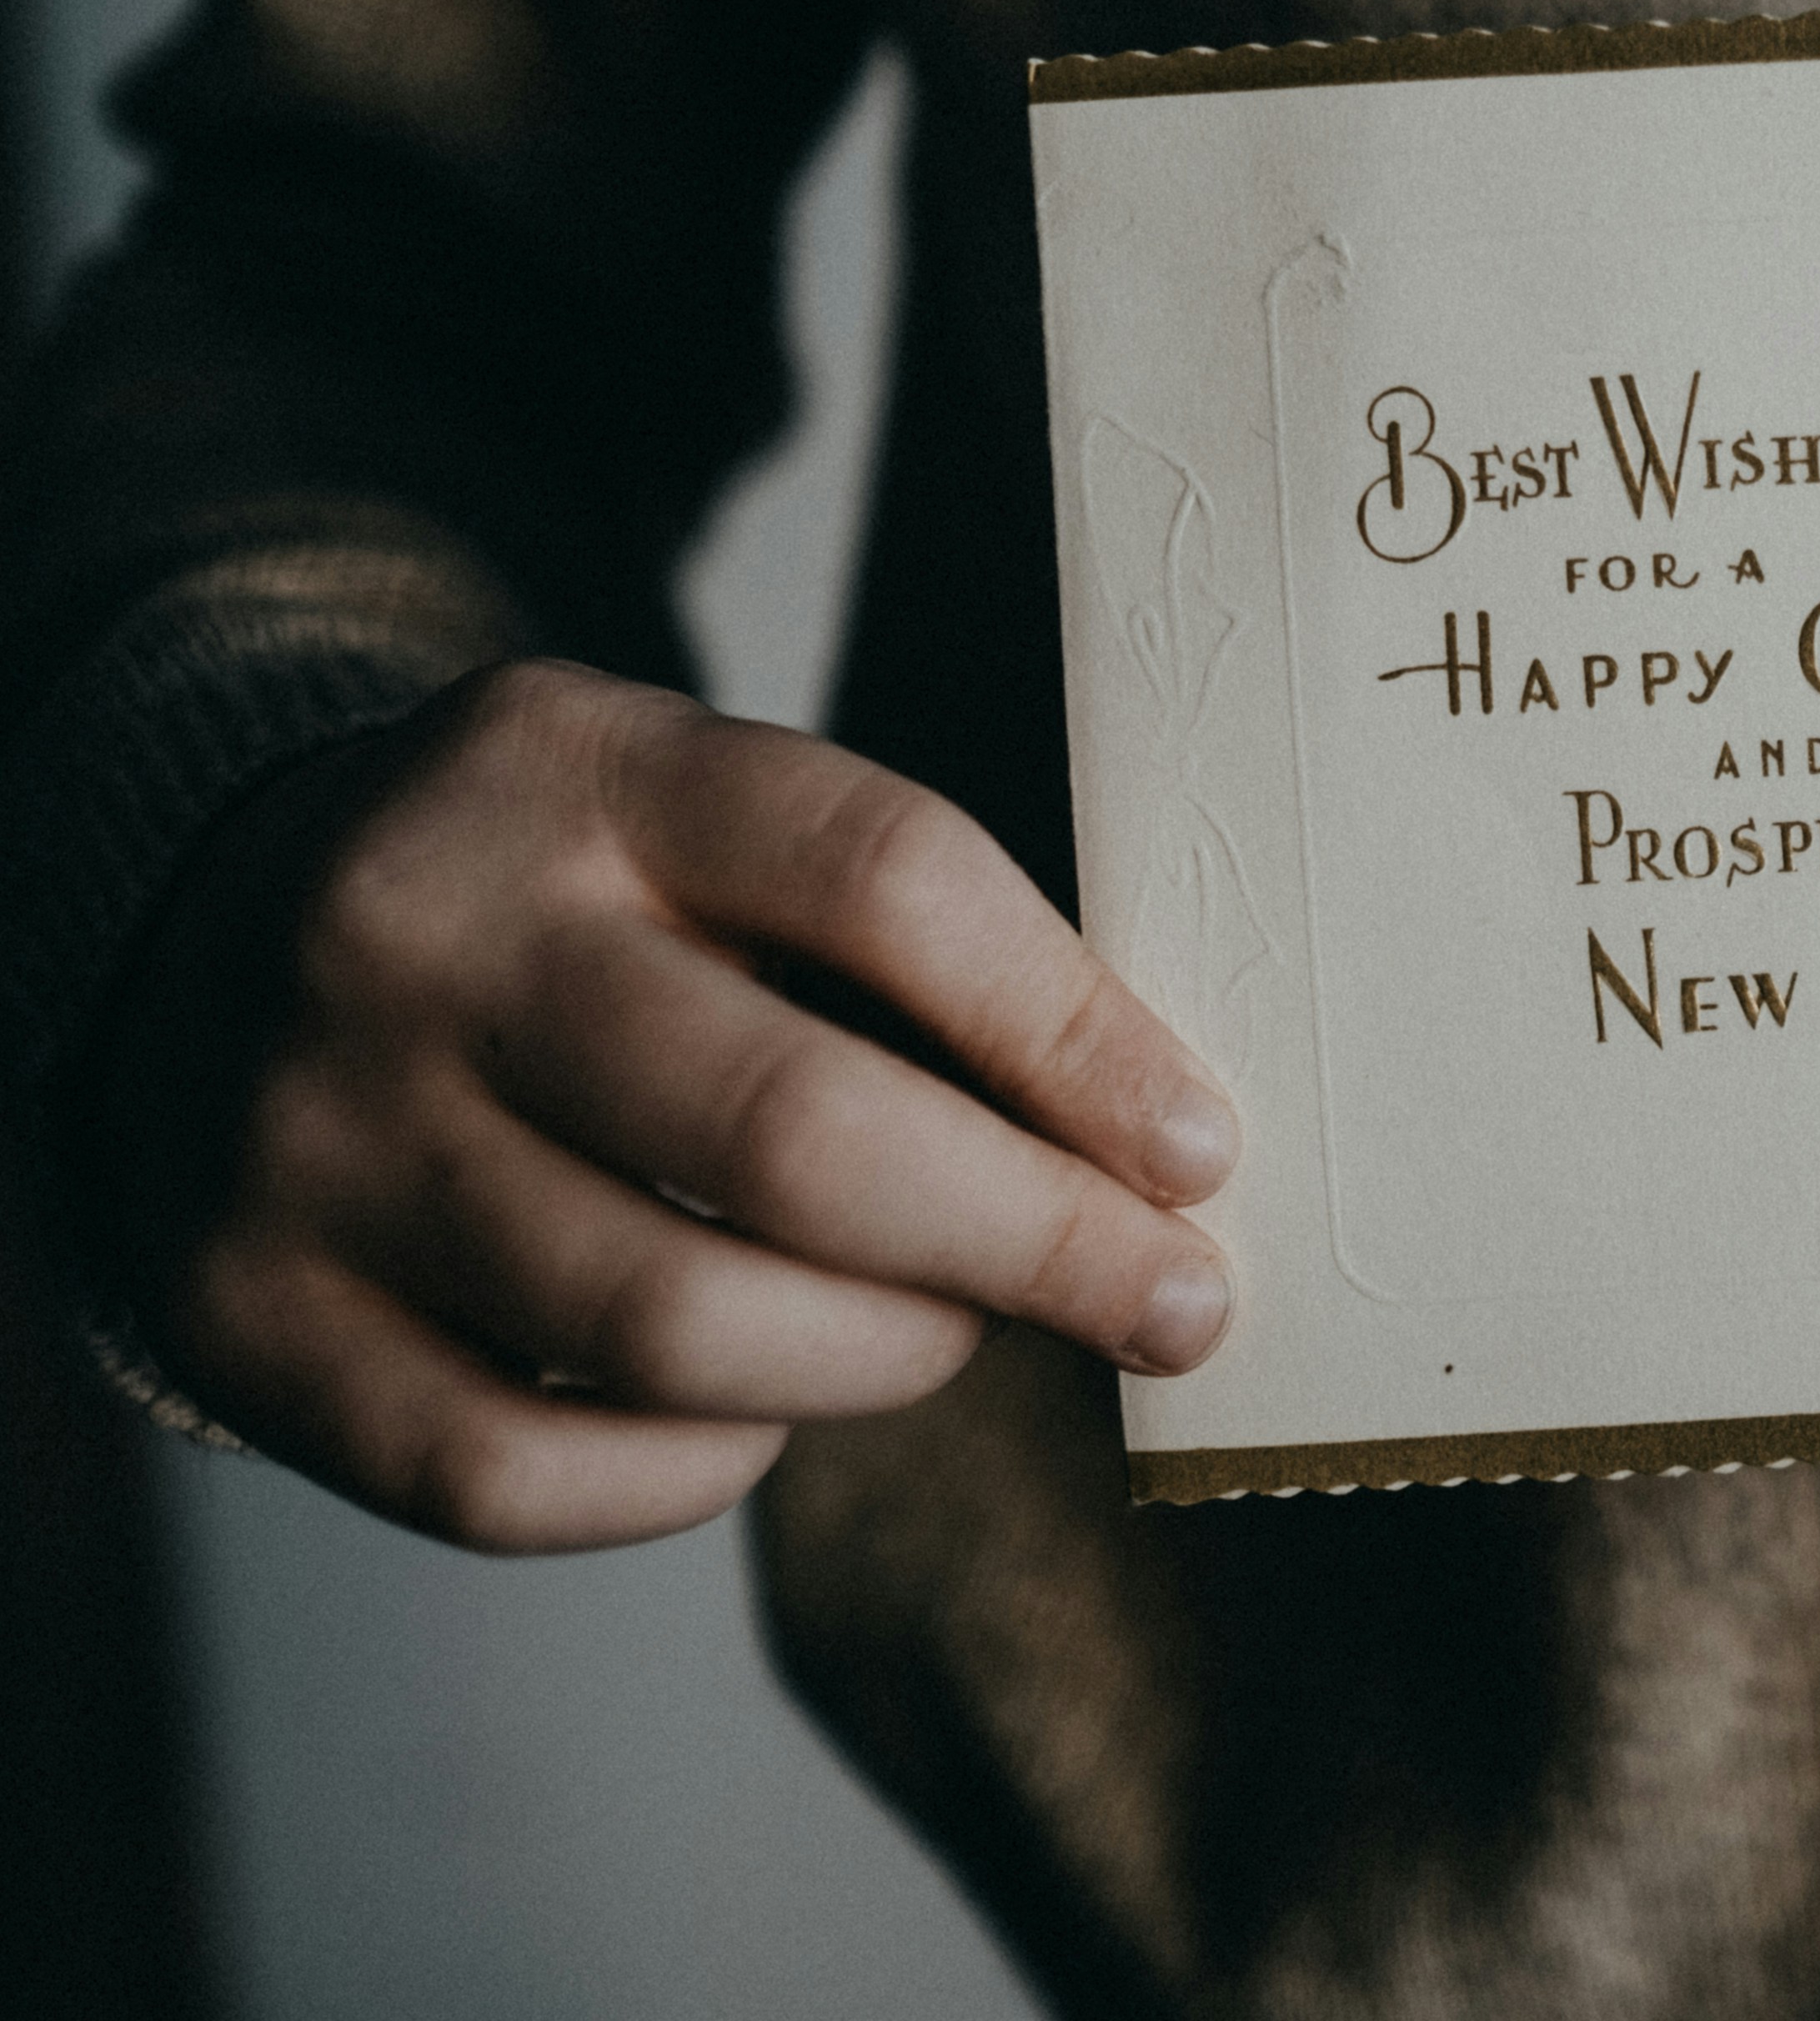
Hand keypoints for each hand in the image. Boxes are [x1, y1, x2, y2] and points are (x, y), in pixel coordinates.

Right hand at [100, 660, 1235, 1552]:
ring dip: (882, 1355)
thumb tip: (1153, 1144)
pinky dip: (691, 1469)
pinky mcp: (246, 1311)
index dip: (1077, 1032)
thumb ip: (903, 940)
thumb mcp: (705, 821)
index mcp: (585, 765)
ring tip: (956, 1332)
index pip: (885, 877)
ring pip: (673, 1320)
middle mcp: (430, 934)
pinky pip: (516, 1470)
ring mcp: (315, 1131)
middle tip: (1174, 1303)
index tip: (1200, 1148)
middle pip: (794, 1132)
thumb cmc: (570, 906)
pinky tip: (760, 1409)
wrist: (205, 937)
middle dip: (1036, 1243)